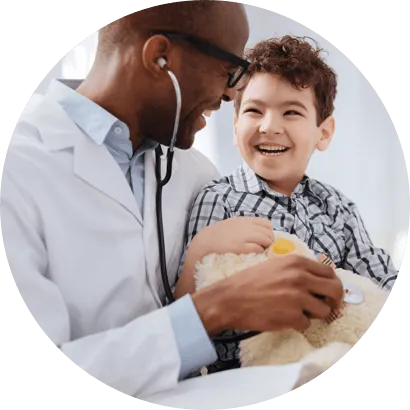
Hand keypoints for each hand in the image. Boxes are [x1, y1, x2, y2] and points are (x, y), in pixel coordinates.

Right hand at [187, 216, 273, 262]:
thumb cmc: (219, 234)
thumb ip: (246, 226)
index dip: (268, 232)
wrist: (206, 241)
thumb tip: (261, 232)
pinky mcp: (241, 247)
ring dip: (265, 246)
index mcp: (245, 220)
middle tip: (264, 247)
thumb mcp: (233, 224)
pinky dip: (259, 251)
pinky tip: (253, 253)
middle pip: (268, 232)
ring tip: (259, 251)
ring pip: (266, 240)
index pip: (267, 223)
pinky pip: (258, 249)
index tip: (264, 238)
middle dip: (269, 241)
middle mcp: (246, 226)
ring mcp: (244, 236)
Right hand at [193, 254, 344, 334]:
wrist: (229, 299)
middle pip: (335, 290)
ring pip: (324, 310)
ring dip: (313, 314)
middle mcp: (300, 277)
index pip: (329, 272)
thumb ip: (296, 270)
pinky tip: (283, 318)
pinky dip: (297, 324)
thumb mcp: (274, 266)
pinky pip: (307, 324)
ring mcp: (298, 297)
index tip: (329, 292)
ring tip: (297, 312)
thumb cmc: (248, 282)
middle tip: (326, 306)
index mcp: (296, 262)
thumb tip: (318, 280)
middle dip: (334, 300)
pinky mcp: (293, 316)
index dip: (332, 283)